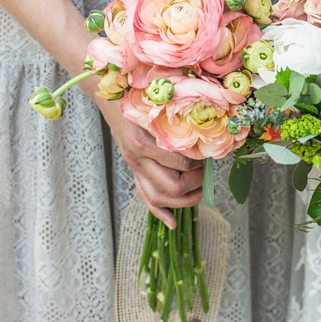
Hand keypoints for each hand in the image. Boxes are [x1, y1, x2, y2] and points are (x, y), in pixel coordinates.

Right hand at [98, 99, 203, 228]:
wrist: (111, 100)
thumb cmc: (138, 98)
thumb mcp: (158, 106)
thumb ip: (177, 121)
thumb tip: (206, 136)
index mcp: (144, 143)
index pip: (181, 164)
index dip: (199, 164)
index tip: (209, 157)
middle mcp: (138, 159)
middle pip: (171, 187)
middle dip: (195, 184)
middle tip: (208, 175)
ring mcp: (135, 168)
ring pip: (158, 198)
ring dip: (184, 201)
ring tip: (201, 193)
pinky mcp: (134, 172)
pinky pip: (145, 198)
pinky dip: (159, 213)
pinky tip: (172, 223)